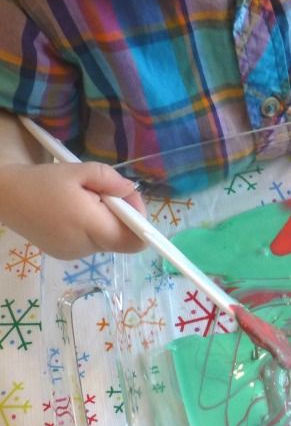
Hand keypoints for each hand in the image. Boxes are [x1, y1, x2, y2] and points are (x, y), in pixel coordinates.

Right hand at [0, 161, 146, 258]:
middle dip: (124, 216)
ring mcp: (75, 255)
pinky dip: (94, 227)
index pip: (134, 241)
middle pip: (123, 239)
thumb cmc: (42, 181)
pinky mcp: (66, 255)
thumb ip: (110, 180)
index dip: (141, 222)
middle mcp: (85, 247)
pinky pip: (93, 242)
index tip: (129, 200)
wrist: (3, 197)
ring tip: (87, 199)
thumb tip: (131, 190)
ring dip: (108, 221)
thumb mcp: (78, 170)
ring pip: (109, 241)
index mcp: (90, 227)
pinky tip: (77, 212)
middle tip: (108, 192)